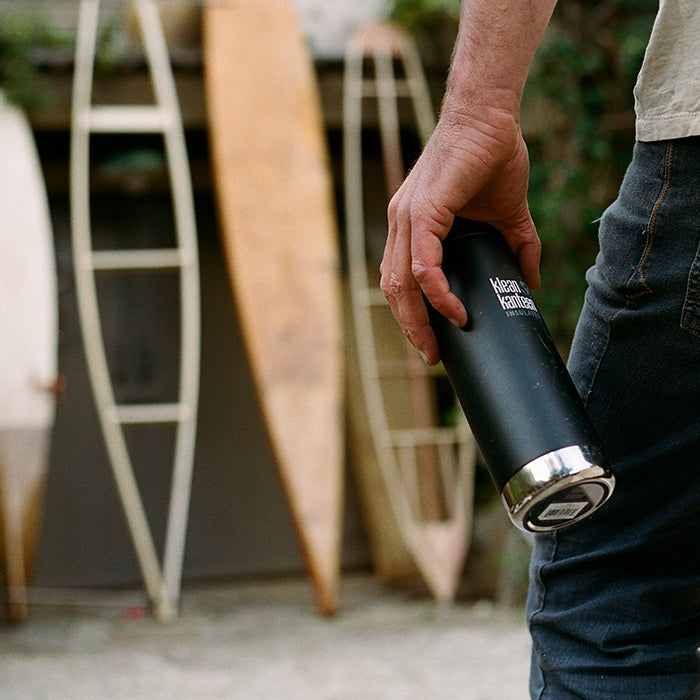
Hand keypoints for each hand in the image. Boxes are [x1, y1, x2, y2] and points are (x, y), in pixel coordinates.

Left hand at [380, 102, 540, 364]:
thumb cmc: (492, 158)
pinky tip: (454, 311)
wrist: (491, 116)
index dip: (410, 313)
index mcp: (412, 226)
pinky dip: (436, 292)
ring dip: (416, 320)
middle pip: (393, 289)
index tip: (430, 339)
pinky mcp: (424, 210)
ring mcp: (407, 216)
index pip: (399, 280)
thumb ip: (517, 247)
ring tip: (437, 346)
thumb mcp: (507, 215)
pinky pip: (422, 263)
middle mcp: (401, 223)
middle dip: (410, 328)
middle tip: (431, 356)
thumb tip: (532, 281)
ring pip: (400, 283)